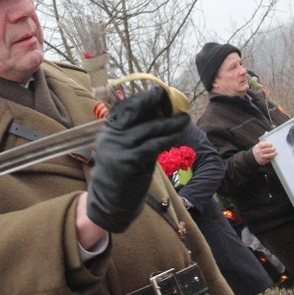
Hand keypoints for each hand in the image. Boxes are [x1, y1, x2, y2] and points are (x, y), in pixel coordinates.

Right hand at [87, 87, 189, 232]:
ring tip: (185, 120)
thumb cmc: (122, 173)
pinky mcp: (128, 162)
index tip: (160, 92)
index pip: (126, 106)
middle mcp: (110, 135)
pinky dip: (168, 138)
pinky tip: (178, 135)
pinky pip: (153, 146)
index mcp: (108, 129)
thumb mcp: (125, 148)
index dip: (144, 98)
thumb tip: (161, 113)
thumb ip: (137, 132)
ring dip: (171, 123)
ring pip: (149, 129)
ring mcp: (118, 148)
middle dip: (158, 105)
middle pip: (138, 112)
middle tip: (177, 103)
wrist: (110, 202)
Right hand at [252, 141, 276, 164]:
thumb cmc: (257, 151)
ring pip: (269, 155)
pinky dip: (272, 158)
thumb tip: (271, 145)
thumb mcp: (258, 146)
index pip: (265, 144)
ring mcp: (261, 157)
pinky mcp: (262, 161)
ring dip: (273, 154)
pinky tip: (273, 156)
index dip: (269, 144)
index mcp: (258, 147)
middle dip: (272, 149)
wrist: (251, 158)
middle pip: (268, 150)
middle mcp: (259, 152)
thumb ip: (263, 144)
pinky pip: (269, 159)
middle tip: (274, 148)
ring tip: (276, 153)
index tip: (271, 145)